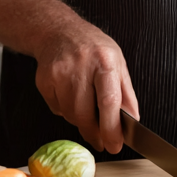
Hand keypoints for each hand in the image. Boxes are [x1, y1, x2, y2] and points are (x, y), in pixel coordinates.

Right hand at [34, 24, 138, 154]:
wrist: (58, 31)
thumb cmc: (92, 47)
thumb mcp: (117, 62)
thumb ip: (126, 93)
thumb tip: (132, 121)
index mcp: (104, 61)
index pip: (109, 101)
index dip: (111, 128)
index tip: (114, 144)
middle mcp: (81, 65)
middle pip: (85, 113)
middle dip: (94, 133)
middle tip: (101, 140)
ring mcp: (59, 72)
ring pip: (70, 114)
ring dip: (81, 121)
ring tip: (86, 110)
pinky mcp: (44, 79)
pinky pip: (56, 109)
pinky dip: (65, 110)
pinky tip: (69, 95)